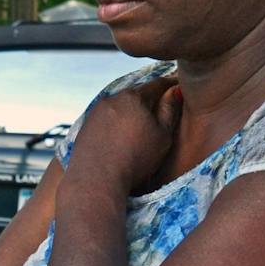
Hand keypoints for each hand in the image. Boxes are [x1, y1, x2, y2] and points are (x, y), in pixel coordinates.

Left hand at [71, 76, 181, 193]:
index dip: (171, 85)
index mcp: (133, 97)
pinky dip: (117, 119)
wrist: (96, 181)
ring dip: (132, 108)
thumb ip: (169, 110)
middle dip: (150, 96)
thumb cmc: (134, 160)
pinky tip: (122, 132)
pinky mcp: (85, 124)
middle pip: (137, 92)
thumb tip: (174, 91)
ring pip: (120, 104)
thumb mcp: (162, 136)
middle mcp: (111, 98)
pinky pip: (106, 116)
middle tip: (163, 103)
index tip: (179, 86)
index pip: (157, 84)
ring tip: (142, 121)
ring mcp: (95, 111)